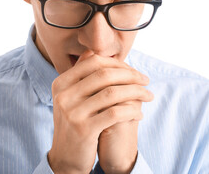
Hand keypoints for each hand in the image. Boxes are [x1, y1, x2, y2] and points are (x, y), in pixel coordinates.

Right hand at [47, 51, 152, 173]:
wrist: (66, 156)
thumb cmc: (75, 123)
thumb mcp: (72, 98)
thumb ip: (81, 76)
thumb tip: (93, 52)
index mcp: (60, 83)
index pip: (93, 62)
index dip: (118, 63)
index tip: (134, 70)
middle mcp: (63, 95)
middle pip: (104, 75)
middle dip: (131, 75)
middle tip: (146, 80)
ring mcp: (72, 112)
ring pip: (112, 93)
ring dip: (136, 92)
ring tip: (148, 95)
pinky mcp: (84, 129)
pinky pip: (115, 113)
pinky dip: (132, 111)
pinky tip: (139, 113)